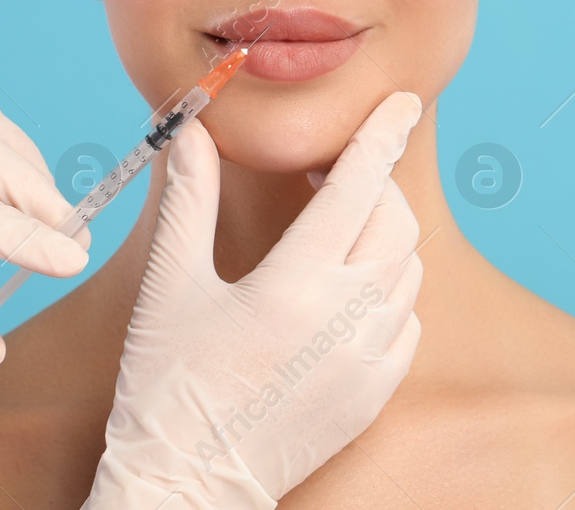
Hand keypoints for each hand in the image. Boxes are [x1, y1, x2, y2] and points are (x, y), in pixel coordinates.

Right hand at [83, 91, 425, 508]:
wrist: (187, 486)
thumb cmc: (167, 386)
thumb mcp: (170, 286)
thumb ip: (187, 200)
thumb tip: (192, 130)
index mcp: (294, 284)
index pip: (357, 187)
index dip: (382, 135)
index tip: (403, 103)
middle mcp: (345, 320)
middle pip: (394, 222)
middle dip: (374, 184)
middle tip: (333, 177)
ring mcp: (368, 362)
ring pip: (407, 270)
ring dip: (382, 237)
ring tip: (333, 233)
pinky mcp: (375, 395)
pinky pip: (406, 322)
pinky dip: (387, 293)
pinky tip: (343, 294)